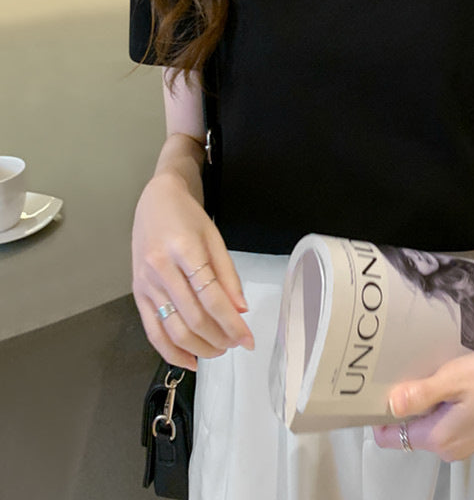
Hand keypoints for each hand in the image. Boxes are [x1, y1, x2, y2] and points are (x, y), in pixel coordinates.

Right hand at [131, 172, 254, 370]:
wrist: (156, 201)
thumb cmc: (187, 217)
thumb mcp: (215, 237)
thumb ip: (228, 275)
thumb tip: (241, 309)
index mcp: (184, 249)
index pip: (212, 297)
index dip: (232, 323)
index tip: (248, 339)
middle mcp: (161, 268)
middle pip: (193, 317)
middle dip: (218, 338)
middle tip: (236, 345)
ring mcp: (145, 282)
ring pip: (172, 328)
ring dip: (199, 347)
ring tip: (219, 351)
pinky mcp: (137, 293)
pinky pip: (152, 330)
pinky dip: (171, 350)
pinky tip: (190, 360)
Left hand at [373, 337, 473, 460]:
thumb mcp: (454, 379)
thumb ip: (421, 394)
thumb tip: (391, 404)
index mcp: (439, 439)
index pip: (391, 437)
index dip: (379, 415)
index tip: (377, 391)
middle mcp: (448, 448)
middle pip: (407, 430)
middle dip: (402, 406)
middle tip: (404, 374)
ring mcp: (462, 442)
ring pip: (426, 424)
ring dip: (422, 403)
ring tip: (428, 375)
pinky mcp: (472, 431)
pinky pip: (443, 421)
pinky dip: (440, 404)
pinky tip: (449, 383)